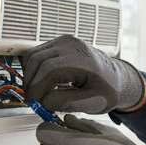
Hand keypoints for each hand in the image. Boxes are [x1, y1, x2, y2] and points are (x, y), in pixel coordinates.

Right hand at [21, 34, 145, 113]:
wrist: (115, 77)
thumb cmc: (107, 90)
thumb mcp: (93, 103)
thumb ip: (67, 102)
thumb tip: (43, 100)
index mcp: (83, 60)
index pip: (49, 69)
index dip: (37, 87)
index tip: (34, 103)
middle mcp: (72, 45)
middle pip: (37, 60)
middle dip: (30, 82)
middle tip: (32, 100)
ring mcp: (65, 41)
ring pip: (33, 55)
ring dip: (30, 75)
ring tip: (36, 93)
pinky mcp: (60, 43)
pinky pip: (38, 53)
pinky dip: (34, 68)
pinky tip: (41, 83)